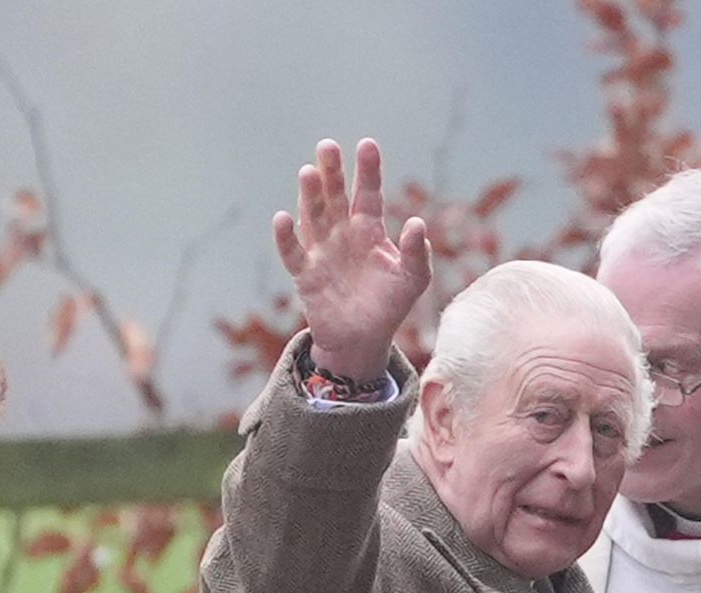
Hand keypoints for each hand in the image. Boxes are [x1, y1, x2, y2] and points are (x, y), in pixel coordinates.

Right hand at [273, 138, 430, 382]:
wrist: (363, 340)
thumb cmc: (390, 305)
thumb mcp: (413, 279)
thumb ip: (417, 252)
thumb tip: (417, 223)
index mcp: (368, 230)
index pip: (368, 193)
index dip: (368, 170)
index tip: (367, 144)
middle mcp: (342, 234)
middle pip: (335, 197)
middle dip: (331, 172)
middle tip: (327, 146)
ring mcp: (322, 252)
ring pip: (313, 218)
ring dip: (309, 196)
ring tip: (308, 172)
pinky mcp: (305, 275)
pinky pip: (293, 253)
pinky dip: (286, 237)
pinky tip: (283, 218)